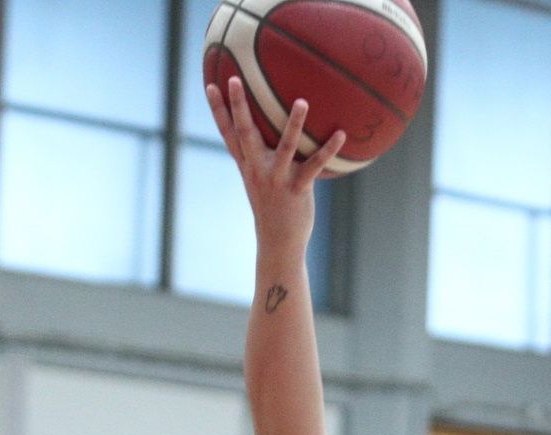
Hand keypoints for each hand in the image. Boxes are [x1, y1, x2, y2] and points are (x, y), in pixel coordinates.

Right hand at [204, 76, 345, 253]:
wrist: (278, 241)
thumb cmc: (273, 207)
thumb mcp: (260, 181)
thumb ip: (262, 157)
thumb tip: (270, 132)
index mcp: (247, 165)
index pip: (227, 133)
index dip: (217, 110)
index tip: (209, 85)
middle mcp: (257, 169)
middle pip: (245, 132)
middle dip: (239, 105)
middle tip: (236, 78)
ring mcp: (277, 178)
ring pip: (285, 146)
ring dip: (294, 123)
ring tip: (302, 101)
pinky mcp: (297, 188)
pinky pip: (315, 165)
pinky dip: (329, 150)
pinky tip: (341, 134)